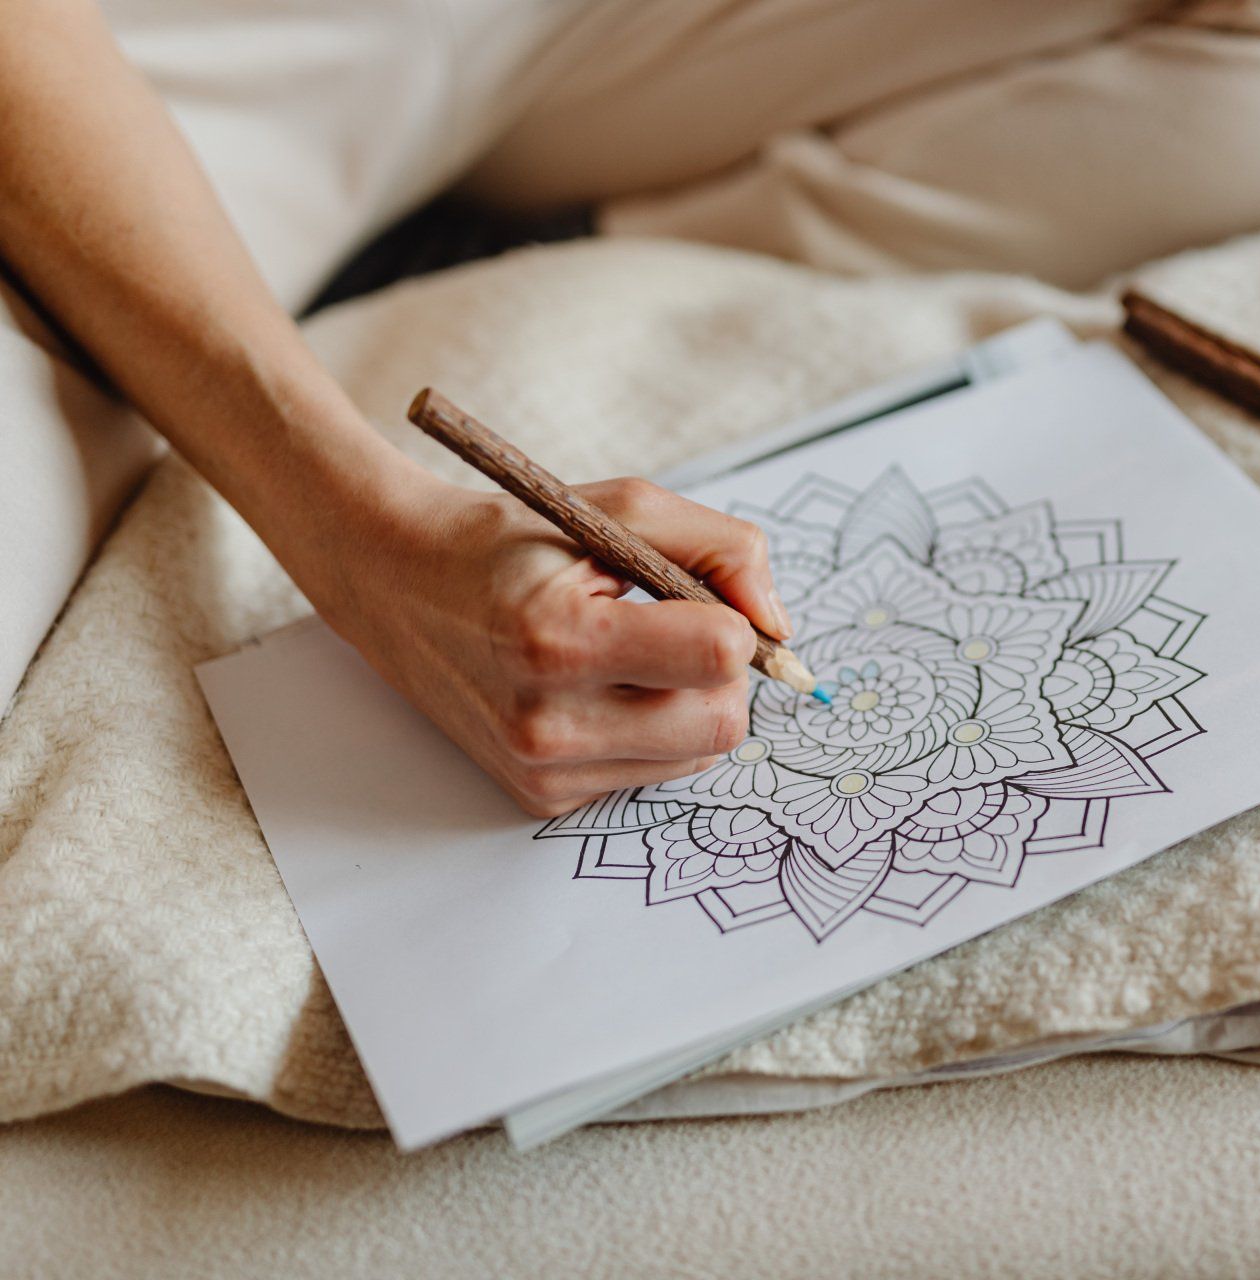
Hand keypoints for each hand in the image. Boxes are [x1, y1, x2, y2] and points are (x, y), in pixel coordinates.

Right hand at [293, 474, 789, 816]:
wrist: (396, 581)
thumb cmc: (514, 541)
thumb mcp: (619, 509)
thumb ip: (723, 550)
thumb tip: (781, 627)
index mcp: (561, 636)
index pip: (719, 654)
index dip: (732, 620)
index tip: (697, 597)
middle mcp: (547, 719)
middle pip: (722, 724)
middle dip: (724, 675)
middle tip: (679, 631)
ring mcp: (540, 768)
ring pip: (696, 757)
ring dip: (689, 705)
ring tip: (630, 655)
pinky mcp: (539, 797)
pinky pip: (651, 776)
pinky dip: (650, 733)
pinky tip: (599, 691)